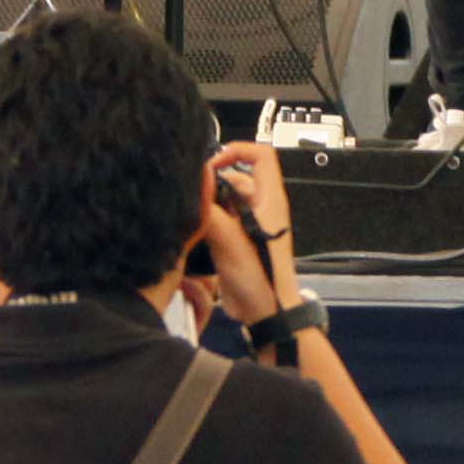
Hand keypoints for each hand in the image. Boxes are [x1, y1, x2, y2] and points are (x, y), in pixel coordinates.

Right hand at [201, 139, 300, 325]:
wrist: (266, 313)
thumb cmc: (264, 281)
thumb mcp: (232, 242)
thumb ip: (212, 211)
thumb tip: (195, 185)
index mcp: (270, 201)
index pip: (261, 155)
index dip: (237, 150)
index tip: (213, 163)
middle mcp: (260, 208)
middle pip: (235, 176)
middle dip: (212, 182)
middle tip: (194, 196)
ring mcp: (248, 224)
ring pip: (223, 199)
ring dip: (207, 204)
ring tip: (193, 216)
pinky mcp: (236, 239)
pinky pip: (218, 219)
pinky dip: (205, 221)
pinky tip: (193, 230)